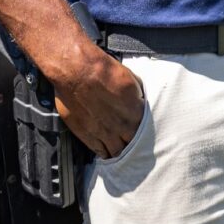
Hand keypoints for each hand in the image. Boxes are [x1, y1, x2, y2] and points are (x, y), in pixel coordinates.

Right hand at [52, 43, 144, 157]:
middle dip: (133, 143)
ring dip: (119, 151)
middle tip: (131, 143)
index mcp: (135, 110)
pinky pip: (100, 151)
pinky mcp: (87, 135)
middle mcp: (122, 125)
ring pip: (117, 152)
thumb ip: (137, 94)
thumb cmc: (103, 69)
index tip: (141, 132)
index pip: (145, 130)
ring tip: (119, 150)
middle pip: (132, 144)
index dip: (143, 132)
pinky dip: (104, 153)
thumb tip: (140, 99)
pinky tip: (106, 152)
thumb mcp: (130, 77)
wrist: (78, 70)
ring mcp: (105, 132)